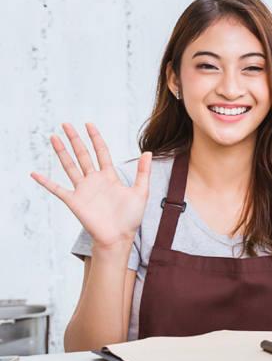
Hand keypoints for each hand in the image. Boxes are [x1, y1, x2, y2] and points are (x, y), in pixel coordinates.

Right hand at [30, 123, 151, 258]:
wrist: (119, 237)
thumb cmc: (130, 217)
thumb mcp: (140, 192)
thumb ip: (143, 172)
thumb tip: (148, 152)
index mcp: (109, 176)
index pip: (101, 152)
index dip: (95, 138)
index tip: (88, 124)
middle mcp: (94, 180)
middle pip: (83, 155)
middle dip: (75, 139)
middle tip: (66, 124)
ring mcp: (83, 189)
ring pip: (70, 166)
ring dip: (61, 152)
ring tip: (54, 137)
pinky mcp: (74, 201)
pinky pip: (57, 189)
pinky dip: (46, 182)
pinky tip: (35, 173)